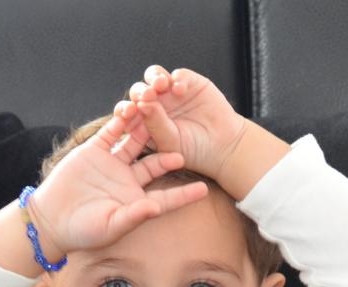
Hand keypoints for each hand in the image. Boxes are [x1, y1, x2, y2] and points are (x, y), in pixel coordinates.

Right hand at [30, 113, 207, 256]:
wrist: (51, 220)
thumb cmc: (83, 232)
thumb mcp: (110, 226)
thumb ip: (133, 216)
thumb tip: (155, 208)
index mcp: (137, 200)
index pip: (166, 197)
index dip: (184, 194)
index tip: (203, 190)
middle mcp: (129, 179)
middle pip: (154, 163)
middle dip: (167, 155)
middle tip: (181, 149)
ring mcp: (112, 163)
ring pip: (134, 142)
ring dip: (146, 130)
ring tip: (160, 119)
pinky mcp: (94, 151)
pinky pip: (110, 133)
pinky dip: (120, 122)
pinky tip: (131, 110)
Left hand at [117, 65, 247, 181]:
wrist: (223, 147)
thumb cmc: (192, 150)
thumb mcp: (170, 141)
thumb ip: (155, 123)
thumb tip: (141, 103)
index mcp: (145, 120)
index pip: (128, 111)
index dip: (125, 109)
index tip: (127, 112)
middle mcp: (155, 103)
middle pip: (139, 90)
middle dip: (140, 92)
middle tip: (146, 96)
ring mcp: (171, 92)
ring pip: (154, 76)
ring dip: (155, 78)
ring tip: (161, 85)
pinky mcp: (189, 82)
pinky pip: (179, 75)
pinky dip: (177, 79)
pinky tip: (179, 90)